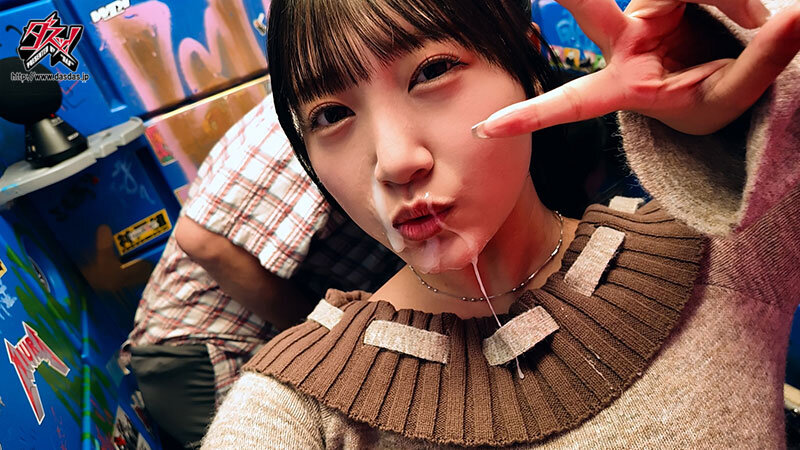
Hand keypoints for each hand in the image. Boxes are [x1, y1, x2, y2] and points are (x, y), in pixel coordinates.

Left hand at [472, 0, 799, 137]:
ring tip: (761, 21)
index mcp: (626, 86)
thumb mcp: (735, 95)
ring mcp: (644, 12)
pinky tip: (755, 13)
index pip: (573, 103)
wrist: (730, 77)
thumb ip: (761, 61)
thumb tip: (795, 17)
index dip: (532, 117)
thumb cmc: (716, 101)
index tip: (487, 128)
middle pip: (591, 9)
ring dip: (731, 2)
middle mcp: (626, 43)